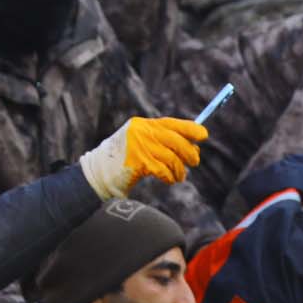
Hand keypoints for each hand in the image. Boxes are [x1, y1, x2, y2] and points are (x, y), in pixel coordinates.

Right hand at [78, 116, 206, 198]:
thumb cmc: (127, 160)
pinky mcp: (138, 162)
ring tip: (178, 176)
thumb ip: (163, 141)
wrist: (99, 173)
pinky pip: (163, 170)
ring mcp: (139, 146)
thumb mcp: (144, 144)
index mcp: (143, 124)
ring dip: (179, 170)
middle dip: (190, 153)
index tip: (203, 135)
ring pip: (172, 158)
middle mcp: (141, 132)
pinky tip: (168, 179)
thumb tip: (194, 146)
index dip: (190, 129)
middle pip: (176, 140)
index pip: (172, 123)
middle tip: (194, 162)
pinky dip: (169, 177)